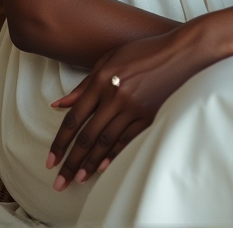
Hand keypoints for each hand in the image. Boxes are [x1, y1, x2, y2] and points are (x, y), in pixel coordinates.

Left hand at [46, 21, 212, 189]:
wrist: (181, 53)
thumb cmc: (143, 52)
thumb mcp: (110, 59)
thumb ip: (85, 84)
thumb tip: (59, 104)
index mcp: (102, 80)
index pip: (75, 118)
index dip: (61, 142)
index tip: (51, 160)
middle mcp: (116, 96)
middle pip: (88, 136)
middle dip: (71, 161)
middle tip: (59, 181)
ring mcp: (134, 108)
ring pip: (106, 142)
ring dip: (90, 163)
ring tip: (78, 178)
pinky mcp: (149, 116)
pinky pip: (128, 140)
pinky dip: (114, 155)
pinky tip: (103, 167)